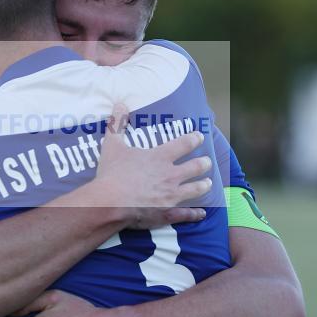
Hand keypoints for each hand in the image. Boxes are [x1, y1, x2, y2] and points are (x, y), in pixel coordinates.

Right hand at [93, 104, 211, 228]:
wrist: (108, 203)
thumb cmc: (112, 173)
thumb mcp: (112, 144)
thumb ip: (118, 123)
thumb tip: (119, 103)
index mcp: (160, 157)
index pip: (184, 144)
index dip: (194, 139)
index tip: (200, 136)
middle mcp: (171, 175)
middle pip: (195, 167)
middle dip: (203, 163)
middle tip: (207, 162)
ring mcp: (171, 196)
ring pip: (195, 189)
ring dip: (203, 185)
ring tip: (208, 183)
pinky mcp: (168, 213)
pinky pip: (186, 214)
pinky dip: (195, 213)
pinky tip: (202, 213)